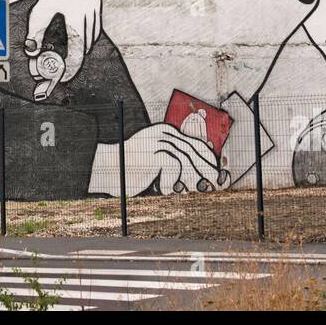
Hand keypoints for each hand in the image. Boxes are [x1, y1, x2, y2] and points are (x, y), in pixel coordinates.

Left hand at [7, 0, 100, 86]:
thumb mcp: (37, 10)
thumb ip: (35, 32)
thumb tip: (31, 52)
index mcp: (73, 10)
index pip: (77, 47)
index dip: (72, 65)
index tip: (65, 77)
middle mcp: (87, 6)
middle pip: (85, 43)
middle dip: (76, 58)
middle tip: (66, 69)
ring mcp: (94, 2)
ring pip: (92, 35)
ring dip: (83, 46)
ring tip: (72, 56)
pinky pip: (95, 24)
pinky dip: (88, 34)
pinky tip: (79, 40)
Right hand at [88, 123, 228, 196]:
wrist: (106, 169)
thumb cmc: (132, 170)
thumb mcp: (156, 164)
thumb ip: (176, 164)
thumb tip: (204, 179)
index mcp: (167, 133)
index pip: (196, 144)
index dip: (209, 160)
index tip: (219, 174)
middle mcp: (164, 134)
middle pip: (194, 152)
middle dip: (206, 170)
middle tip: (213, 186)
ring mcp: (158, 142)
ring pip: (186, 162)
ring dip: (188, 180)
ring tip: (182, 191)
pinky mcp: (153, 152)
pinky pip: (172, 169)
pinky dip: (170, 184)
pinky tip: (163, 190)